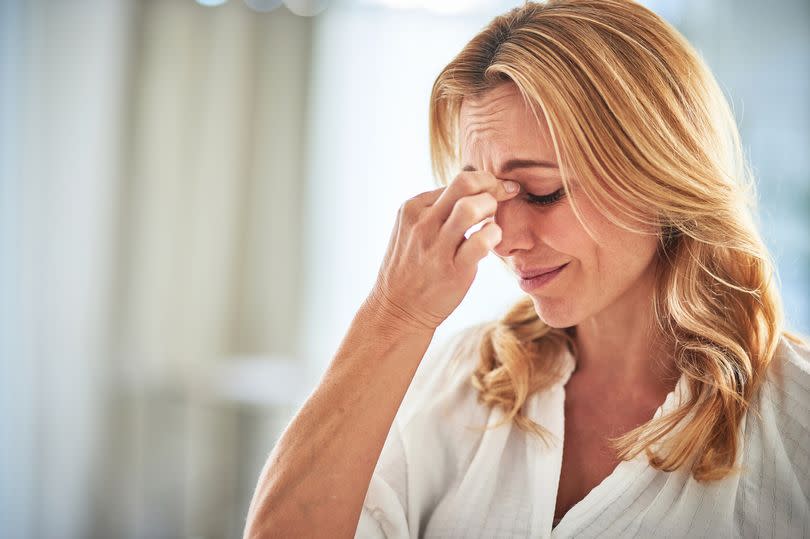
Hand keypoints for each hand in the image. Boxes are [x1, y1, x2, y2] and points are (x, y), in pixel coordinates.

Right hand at [368, 171, 519, 331]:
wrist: (398, 310)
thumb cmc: (413, 268)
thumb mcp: (414, 230)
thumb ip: (438, 211)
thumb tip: (475, 191)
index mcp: (414, 208)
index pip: (456, 181)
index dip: (484, 182)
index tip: (498, 190)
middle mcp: (423, 223)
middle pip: (465, 182)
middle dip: (492, 185)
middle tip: (505, 196)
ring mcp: (437, 246)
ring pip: (471, 207)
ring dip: (492, 209)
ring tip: (492, 221)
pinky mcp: (454, 269)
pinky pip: (481, 241)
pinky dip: (494, 234)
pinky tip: (492, 240)